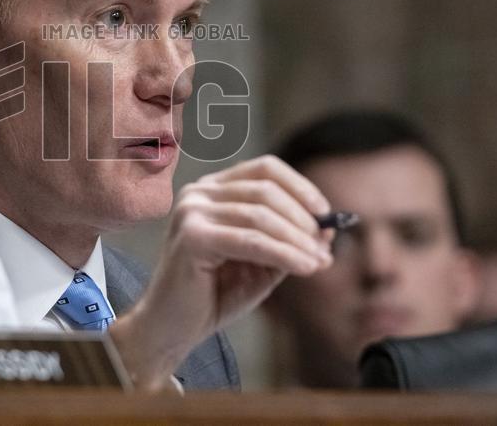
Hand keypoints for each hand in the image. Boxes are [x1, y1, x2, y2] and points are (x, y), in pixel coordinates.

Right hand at [108, 155, 333, 390]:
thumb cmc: (212, 294)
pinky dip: (284, 254)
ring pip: (261, 215)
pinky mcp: (192, 236)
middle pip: (266, 190)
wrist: (171, 328)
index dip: (301, 187)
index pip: (264, 169)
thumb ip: (285, 241)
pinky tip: (304, 268)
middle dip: (304, 220)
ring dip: (298, 240)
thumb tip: (325, 229)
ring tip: (319, 262)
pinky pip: (251, 240)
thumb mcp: (258, 261)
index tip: (325, 213)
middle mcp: (198, 193)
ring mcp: (191, 212)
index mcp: (211, 189)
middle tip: (325, 248)